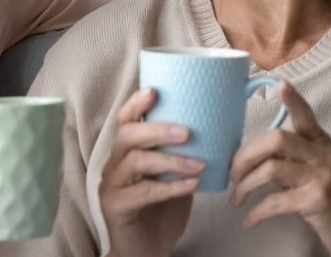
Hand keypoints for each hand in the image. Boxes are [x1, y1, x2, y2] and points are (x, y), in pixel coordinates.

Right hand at [99, 88, 203, 256]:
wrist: (146, 250)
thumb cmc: (160, 210)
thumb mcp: (172, 175)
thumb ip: (182, 154)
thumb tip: (218, 127)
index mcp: (124, 152)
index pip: (124, 121)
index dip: (135, 103)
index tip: (154, 90)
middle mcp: (113, 165)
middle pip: (127, 135)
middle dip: (157, 129)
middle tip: (187, 132)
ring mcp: (112, 186)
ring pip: (136, 162)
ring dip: (171, 160)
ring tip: (199, 164)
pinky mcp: (117, 208)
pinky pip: (144, 192)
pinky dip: (171, 186)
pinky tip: (192, 184)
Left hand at [228, 82, 330, 256]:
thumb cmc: (323, 192)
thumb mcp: (308, 168)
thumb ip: (284, 157)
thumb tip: (244, 156)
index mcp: (319, 141)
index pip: (305, 115)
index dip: (293, 100)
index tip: (279, 83)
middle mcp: (322, 154)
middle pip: (277, 139)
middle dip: (246, 155)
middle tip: (232, 174)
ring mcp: (321, 176)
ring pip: (272, 168)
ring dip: (246, 185)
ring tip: (236, 199)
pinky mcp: (316, 200)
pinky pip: (277, 201)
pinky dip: (257, 212)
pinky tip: (248, 220)